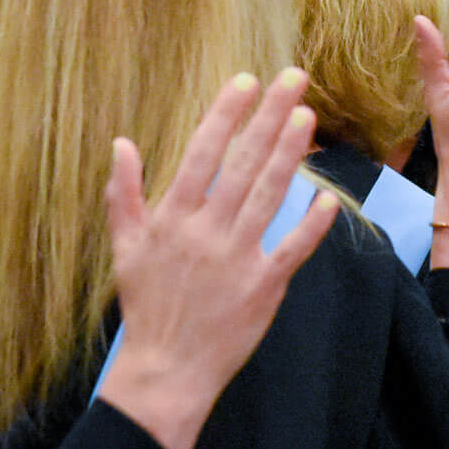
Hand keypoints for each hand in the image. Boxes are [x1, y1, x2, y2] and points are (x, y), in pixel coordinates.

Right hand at [95, 69, 339, 448]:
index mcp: (171, 217)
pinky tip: (328, 197)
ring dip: (290, 154)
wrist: (164, 369)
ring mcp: (236, 258)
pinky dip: (311, 224)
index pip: (202, 152)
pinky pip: (292, 248)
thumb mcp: (123, 247)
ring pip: (268, 195)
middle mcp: (205, 231)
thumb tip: (121, 143)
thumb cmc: (146, 304)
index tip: (247, 79)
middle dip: (269, 118)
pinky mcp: (263, 286)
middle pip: (242, 163)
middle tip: (295, 79)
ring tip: (309, 117)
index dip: (226, 113)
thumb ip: (124, 194)